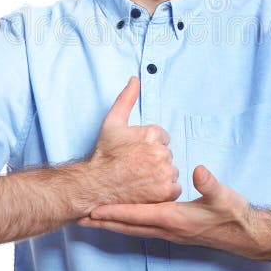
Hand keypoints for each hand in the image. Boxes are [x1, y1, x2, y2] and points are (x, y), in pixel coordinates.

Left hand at [78, 165, 259, 258]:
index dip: (115, 212)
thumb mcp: (224, 196)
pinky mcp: (174, 231)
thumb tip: (198, 170)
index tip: (93, 210)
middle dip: (104, 222)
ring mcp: (170, 232)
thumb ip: (210, 184)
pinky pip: (143, 228)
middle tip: (80, 218)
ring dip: (113, 224)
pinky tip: (122, 219)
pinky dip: (128, 224)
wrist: (244, 235)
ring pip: (134, 229)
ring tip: (93, 220)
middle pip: (129, 226)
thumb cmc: (233, 214)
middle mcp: (168, 228)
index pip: (138, 215)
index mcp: (175, 218)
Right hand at [84, 76, 180, 208]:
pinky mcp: (166, 191)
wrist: (96, 186)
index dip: (147, 145)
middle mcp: (161, 152)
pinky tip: (148, 189)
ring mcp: (164, 173)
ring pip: (171, 171)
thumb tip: (135, 79)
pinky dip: (164, 190)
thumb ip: (127, 98)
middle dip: (155, 160)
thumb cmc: (104, 154)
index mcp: (151, 134)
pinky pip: (175, 187)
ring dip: (161, 175)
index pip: (162, 137)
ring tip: (141, 179)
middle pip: (167, 154)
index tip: (134, 153)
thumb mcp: (112, 122)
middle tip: (136, 167)